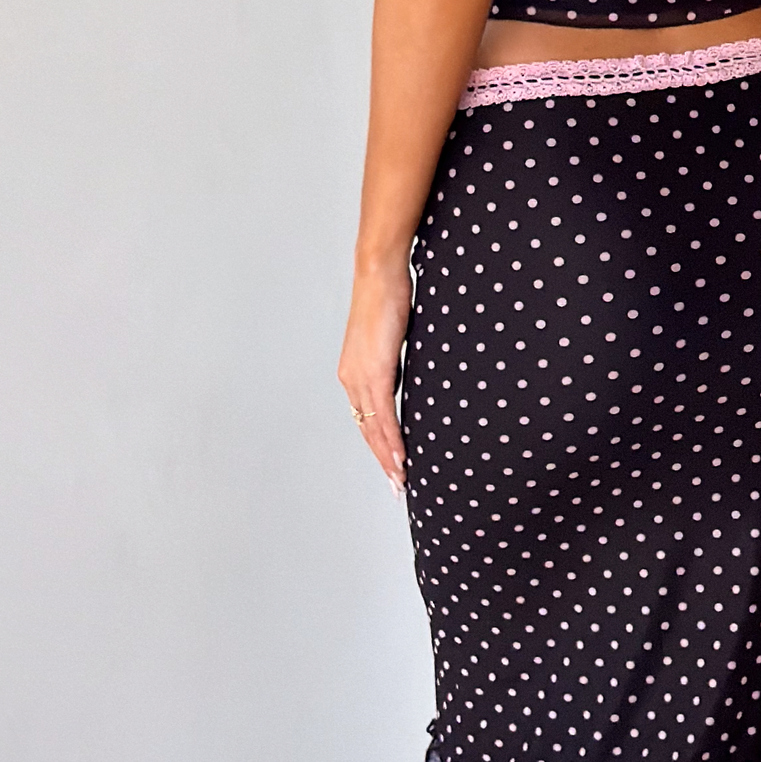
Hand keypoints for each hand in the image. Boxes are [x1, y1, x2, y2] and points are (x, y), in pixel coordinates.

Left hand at [339, 259, 411, 490]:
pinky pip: (384, 414)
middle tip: (398, 487)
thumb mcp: (393, 339)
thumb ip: (396, 363)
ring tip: (402, 480)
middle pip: (367, 431)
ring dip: (389, 457)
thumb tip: (409, 378)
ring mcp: (361, 376)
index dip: (379, 447)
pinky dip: (392, 438)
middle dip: (384, 462)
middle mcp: (351, 379)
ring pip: (373, 429)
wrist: (379, 274)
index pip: (366, 420)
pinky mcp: (375, 370)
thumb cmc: (389, 298)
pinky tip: (401, 456)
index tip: (393, 467)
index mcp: (354, 373)